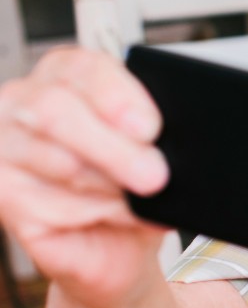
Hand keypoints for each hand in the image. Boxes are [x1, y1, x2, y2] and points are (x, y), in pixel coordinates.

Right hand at [0, 48, 169, 307]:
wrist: (118, 239)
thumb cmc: (133, 181)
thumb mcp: (154, 147)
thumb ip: (154, 133)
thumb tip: (171, 142)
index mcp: (67, 73)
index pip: (83, 68)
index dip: (117, 96)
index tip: (150, 127)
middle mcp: (24, 101)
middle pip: (57, 112)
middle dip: (115, 148)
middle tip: (155, 174)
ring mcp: (5, 146)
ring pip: (62, 162)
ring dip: (114, 187)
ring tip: (143, 199)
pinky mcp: (2, 193)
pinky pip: (50, 202)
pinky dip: (96, 212)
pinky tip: (117, 215)